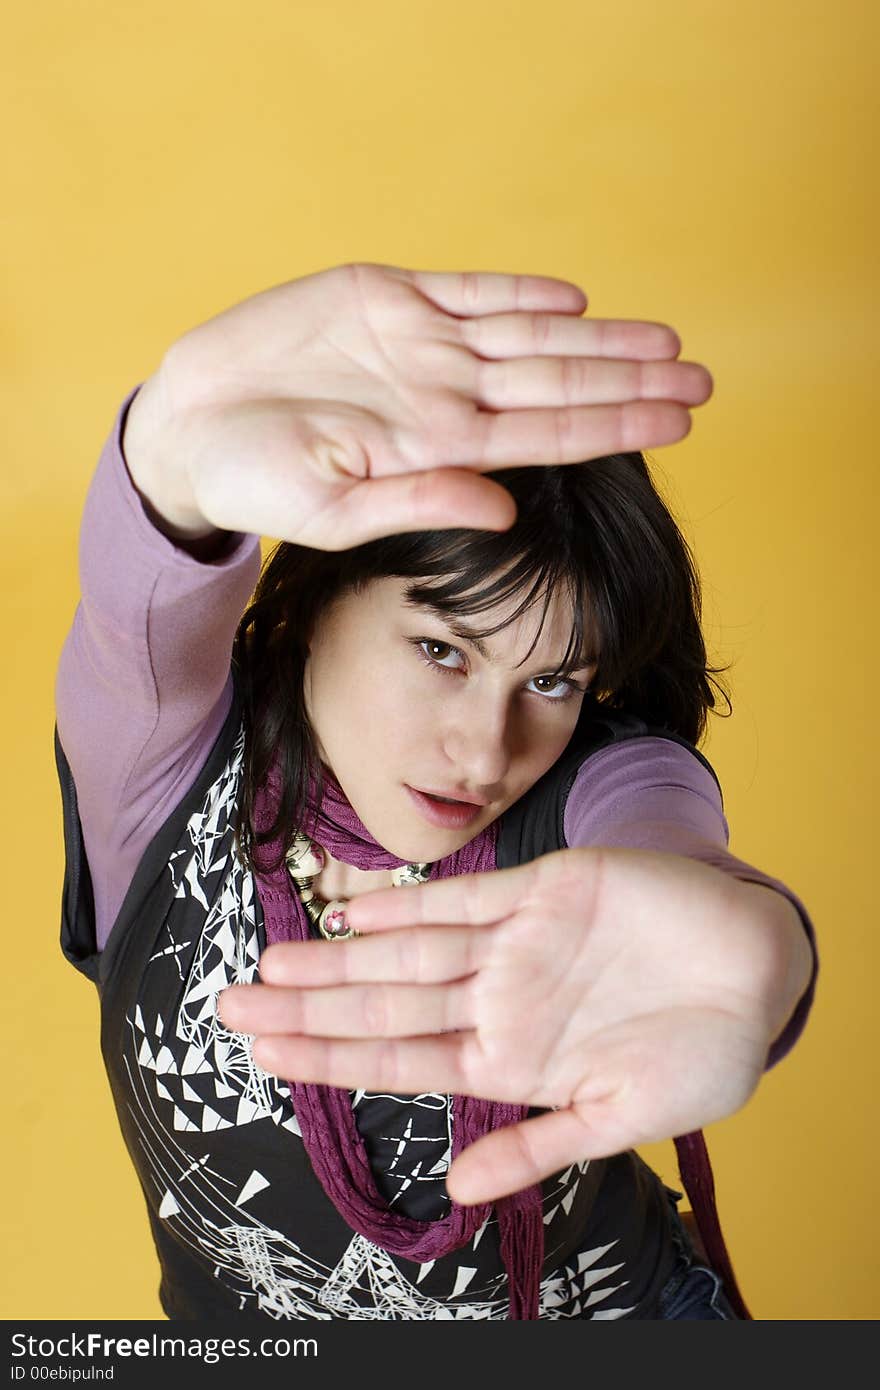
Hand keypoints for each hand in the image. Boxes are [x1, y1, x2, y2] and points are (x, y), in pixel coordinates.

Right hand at [124, 260, 711, 548]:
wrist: (192, 428)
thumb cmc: (256, 482)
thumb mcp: (334, 512)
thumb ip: (420, 502)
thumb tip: (507, 510)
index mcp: (441, 448)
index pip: (549, 435)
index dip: (616, 424)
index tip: (679, 421)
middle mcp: (445, 395)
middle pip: (558, 381)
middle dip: (630, 380)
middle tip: (704, 381)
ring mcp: (420, 345)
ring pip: (529, 335)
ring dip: (597, 337)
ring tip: (664, 341)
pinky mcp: (384, 298)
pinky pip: (467, 292)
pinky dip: (518, 293)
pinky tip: (571, 298)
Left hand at [218, 848, 805, 1203]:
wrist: (761, 971)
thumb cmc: (703, 1054)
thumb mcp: (622, 1117)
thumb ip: (537, 1146)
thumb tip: (458, 1189)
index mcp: (511, 1060)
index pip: (400, 1061)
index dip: (330, 1057)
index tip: (264, 1055)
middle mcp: (498, 1000)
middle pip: (384, 1005)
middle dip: (309, 1007)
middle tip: (231, 1004)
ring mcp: (515, 946)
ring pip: (407, 953)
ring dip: (339, 958)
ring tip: (272, 962)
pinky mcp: (543, 890)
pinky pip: (463, 897)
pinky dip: (407, 901)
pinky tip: (353, 909)